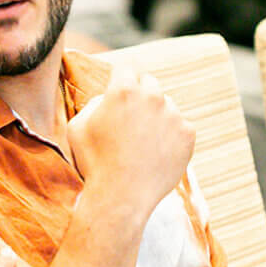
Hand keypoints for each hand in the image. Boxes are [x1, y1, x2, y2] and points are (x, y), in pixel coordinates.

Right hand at [67, 66, 194, 216]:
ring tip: (142, 142)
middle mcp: (152, 97)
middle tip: (130, 118)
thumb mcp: (77, 127)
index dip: (119, 80)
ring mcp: (173, 115)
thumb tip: (107, 98)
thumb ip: (93, 104)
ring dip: (156, 115)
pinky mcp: (188, 134)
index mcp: (123, 90)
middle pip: (149, 82)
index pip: (125, 69)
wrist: (121, 197)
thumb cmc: (94, 162)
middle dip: (140, 95)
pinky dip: (170, 136)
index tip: (118, 91)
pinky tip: (155, 153)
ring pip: (166, 105)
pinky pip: (180, 126)